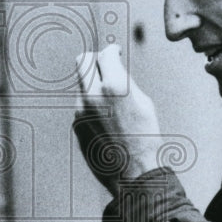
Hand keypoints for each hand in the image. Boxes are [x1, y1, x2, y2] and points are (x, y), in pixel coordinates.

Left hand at [73, 44, 161, 196]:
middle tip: (105, 64)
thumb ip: (125, 81)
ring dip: (94, 83)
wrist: (134, 171)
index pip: (104, 54)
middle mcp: (92, 95)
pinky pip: (82, 104)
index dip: (111, 51)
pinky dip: (92, 103)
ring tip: (112, 100)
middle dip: (94, 59)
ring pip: (82, 84)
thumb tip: (115, 68)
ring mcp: (80, 110)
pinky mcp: (76, 123)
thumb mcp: (143, 102)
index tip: (114, 52)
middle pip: (82, 61)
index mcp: (113, 86)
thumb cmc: (145, 138)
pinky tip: (108, 117)